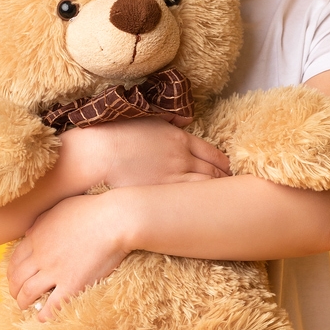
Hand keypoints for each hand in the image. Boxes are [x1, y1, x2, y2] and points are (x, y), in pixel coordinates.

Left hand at [7, 192, 136, 321]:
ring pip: (28, 293)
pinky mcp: (72, 284)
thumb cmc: (92, 209)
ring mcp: (55, 271)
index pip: (15, 260)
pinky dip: (43, 315)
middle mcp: (41, 255)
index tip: (15, 279)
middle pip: (17, 278)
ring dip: (23, 303)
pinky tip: (42, 318)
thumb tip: (29, 232)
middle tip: (17, 296)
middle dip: (14, 290)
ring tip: (26, 307)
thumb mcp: (59, 208)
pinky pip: (52, 306)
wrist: (114, 219)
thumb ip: (42, 221)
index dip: (12, 273)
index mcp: (37, 237)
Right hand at [58, 118, 229, 190]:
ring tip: (227, 204)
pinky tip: (210, 211)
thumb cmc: (113, 136)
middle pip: (212, 171)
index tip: (227, 170)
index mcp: (177, 138)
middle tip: (233, 189)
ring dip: (218, 194)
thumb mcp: (145, 119)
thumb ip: (166, 122)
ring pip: (207, 186)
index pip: (211, 153)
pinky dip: (205, 204)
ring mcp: (173, 176)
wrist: (95, 153)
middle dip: (225, 180)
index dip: (222, 164)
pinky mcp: (163, 193)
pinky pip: (192, 200)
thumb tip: (181, 122)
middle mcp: (181, 157)